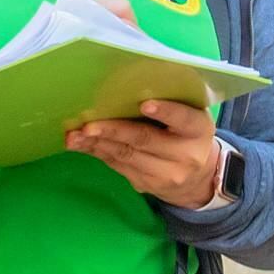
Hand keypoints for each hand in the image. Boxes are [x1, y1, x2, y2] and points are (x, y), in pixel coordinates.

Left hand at [68, 94, 224, 205]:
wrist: (198, 179)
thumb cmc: (188, 135)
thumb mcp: (192, 118)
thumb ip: (172, 104)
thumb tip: (127, 88)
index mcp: (198, 130)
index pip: (183, 119)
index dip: (166, 111)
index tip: (146, 104)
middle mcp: (185, 155)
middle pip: (145, 140)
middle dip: (114, 131)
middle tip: (88, 125)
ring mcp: (165, 174)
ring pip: (126, 155)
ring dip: (97, 143)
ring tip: (75, 135)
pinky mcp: (146, 185)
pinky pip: (118, 166)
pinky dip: (97, 153)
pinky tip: (81, 144)